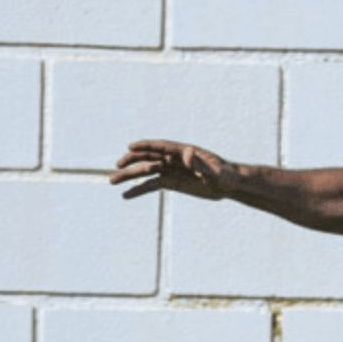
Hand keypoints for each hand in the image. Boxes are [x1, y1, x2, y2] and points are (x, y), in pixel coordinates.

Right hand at [110, 139, 232, 200]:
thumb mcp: (215, 171)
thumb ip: (200, 163)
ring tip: (113, 181)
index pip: (161, 147)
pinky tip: (126, 195)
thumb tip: (187, 153)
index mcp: (183, 152)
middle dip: (132, 161)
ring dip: (130, 176)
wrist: (229, 185)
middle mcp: (173, 159)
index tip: (130, 147)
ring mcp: (171, 170)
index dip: (146, 146)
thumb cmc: (226, 175)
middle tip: (117, 166)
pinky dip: (139, 190)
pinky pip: (152, 185)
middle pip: (149, 158)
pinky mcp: (171, 183)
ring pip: (146, 172)